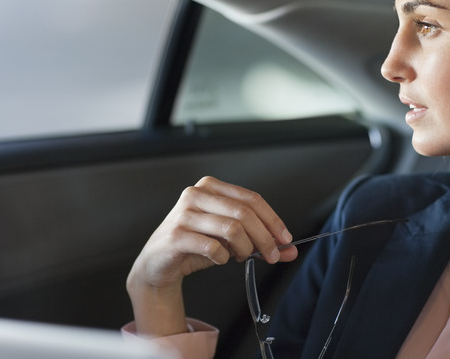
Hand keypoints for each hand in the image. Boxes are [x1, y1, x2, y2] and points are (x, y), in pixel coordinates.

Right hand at [126, 176, 295, 335]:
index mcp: (211, 187)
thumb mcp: (231, 239)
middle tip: (273, 256)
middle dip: (264, 237)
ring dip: (245, 248)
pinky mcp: (176, 235)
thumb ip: (259, 241)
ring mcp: (184, 213)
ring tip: (242, 256)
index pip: (251, 199)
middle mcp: (196, 194)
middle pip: (244, 213)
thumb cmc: (195, 245)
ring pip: (232, 229)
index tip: (286, 239)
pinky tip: (220, 259)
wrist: (158, 262)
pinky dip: (223, 258)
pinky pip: (213, 247)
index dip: (273, 219)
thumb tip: (291, 250)